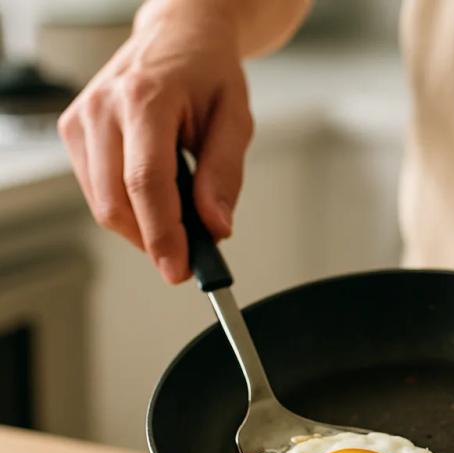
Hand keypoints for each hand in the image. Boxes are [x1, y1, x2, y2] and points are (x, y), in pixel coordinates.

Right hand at [58, 0, 253, 282]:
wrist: (177, 37)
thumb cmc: (207, 74)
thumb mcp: (235, 119)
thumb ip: (225, 174)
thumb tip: (216, 227)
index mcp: (146, 98)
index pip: (146, 182)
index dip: (162, 235)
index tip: (179, 270)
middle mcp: (104, 108)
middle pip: (116, 202)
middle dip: (154, 241)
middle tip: (189, 256)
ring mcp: (82, 120)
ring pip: (103, 205)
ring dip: (142, 228)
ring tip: (179, 219)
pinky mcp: (74, 132)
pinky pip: (97, 193)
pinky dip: (129, 210)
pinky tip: (155, 199)